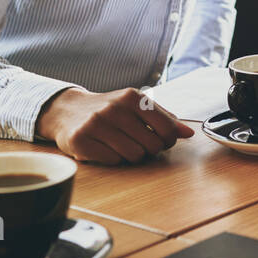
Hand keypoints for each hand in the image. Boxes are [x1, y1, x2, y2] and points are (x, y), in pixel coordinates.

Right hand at [35, 87, 193, 164]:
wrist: (68, 110)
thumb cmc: (110, 110)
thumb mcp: (137, 106)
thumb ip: (164, 118)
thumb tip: (188, 133)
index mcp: (132, 97)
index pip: (167, 128)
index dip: (169, 140)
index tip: (162, 139)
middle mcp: (114, 108)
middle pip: (152, 146)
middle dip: (150, 149)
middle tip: (138, 142)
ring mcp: (96, 124)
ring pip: (134, 155)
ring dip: (131, 155)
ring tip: (121, 144)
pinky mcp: (81, 141)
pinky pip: (113, 161)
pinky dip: (113, 158)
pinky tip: (105, 148)